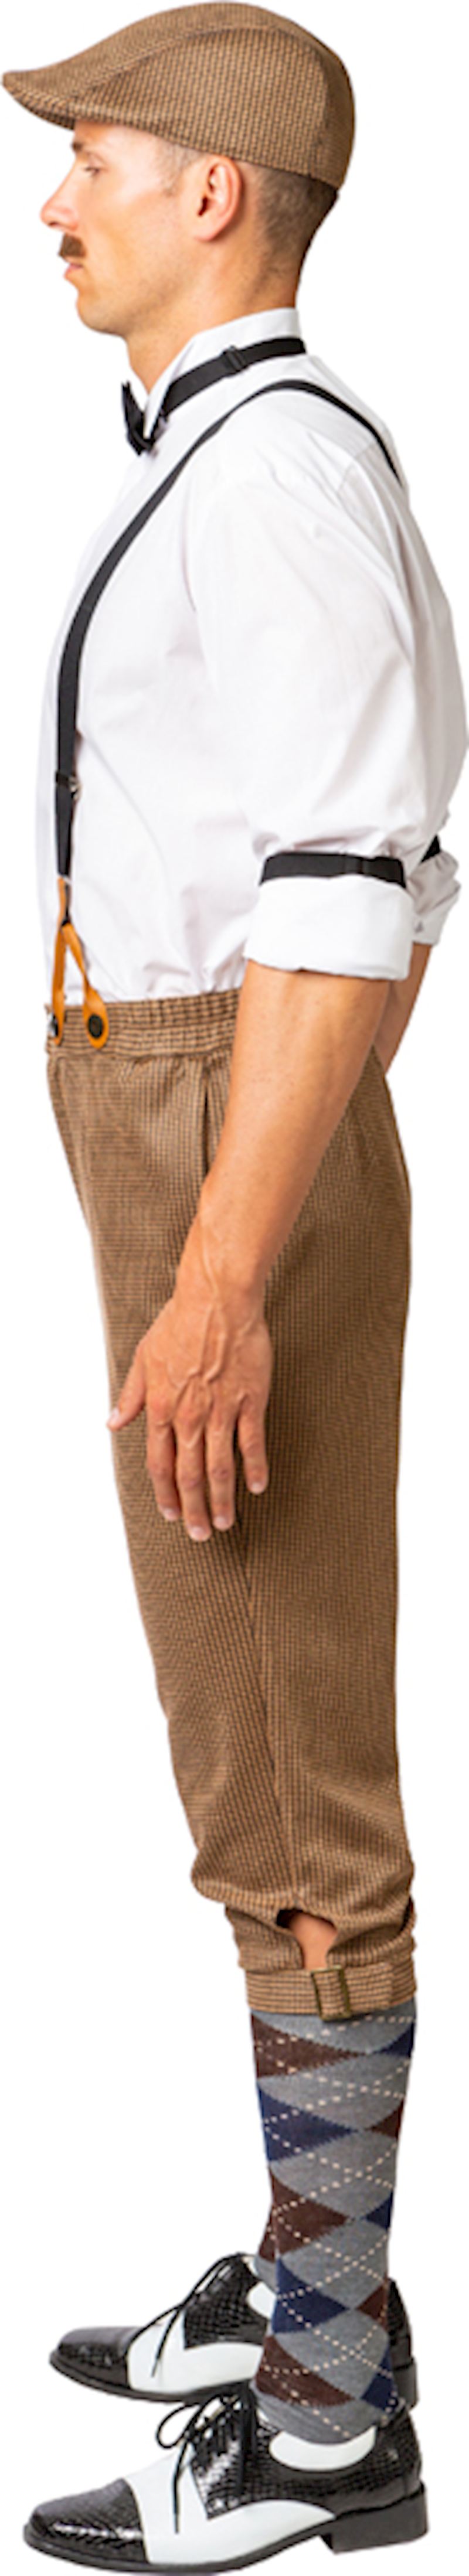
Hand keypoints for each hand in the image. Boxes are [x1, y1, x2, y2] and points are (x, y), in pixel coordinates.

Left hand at [107, 1213, 271, 1540]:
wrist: (216, 1300)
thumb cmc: (179, 1322)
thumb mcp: (143, 1358)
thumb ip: (130, 1396)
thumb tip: (113, 1422)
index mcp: (161, 1407)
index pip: (160, 1463)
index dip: (165, 1492)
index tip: (171, 1513)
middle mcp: (189, 1415)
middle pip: (190, 1474)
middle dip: (193, 1509)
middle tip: (199, 1534)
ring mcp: (221, 1410)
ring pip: (220, 1467)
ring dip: (221, 1500)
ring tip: (224, 1523)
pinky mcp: (250, 1400)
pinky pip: (252, 1442)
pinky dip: (255, 1467)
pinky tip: (258, 1487)